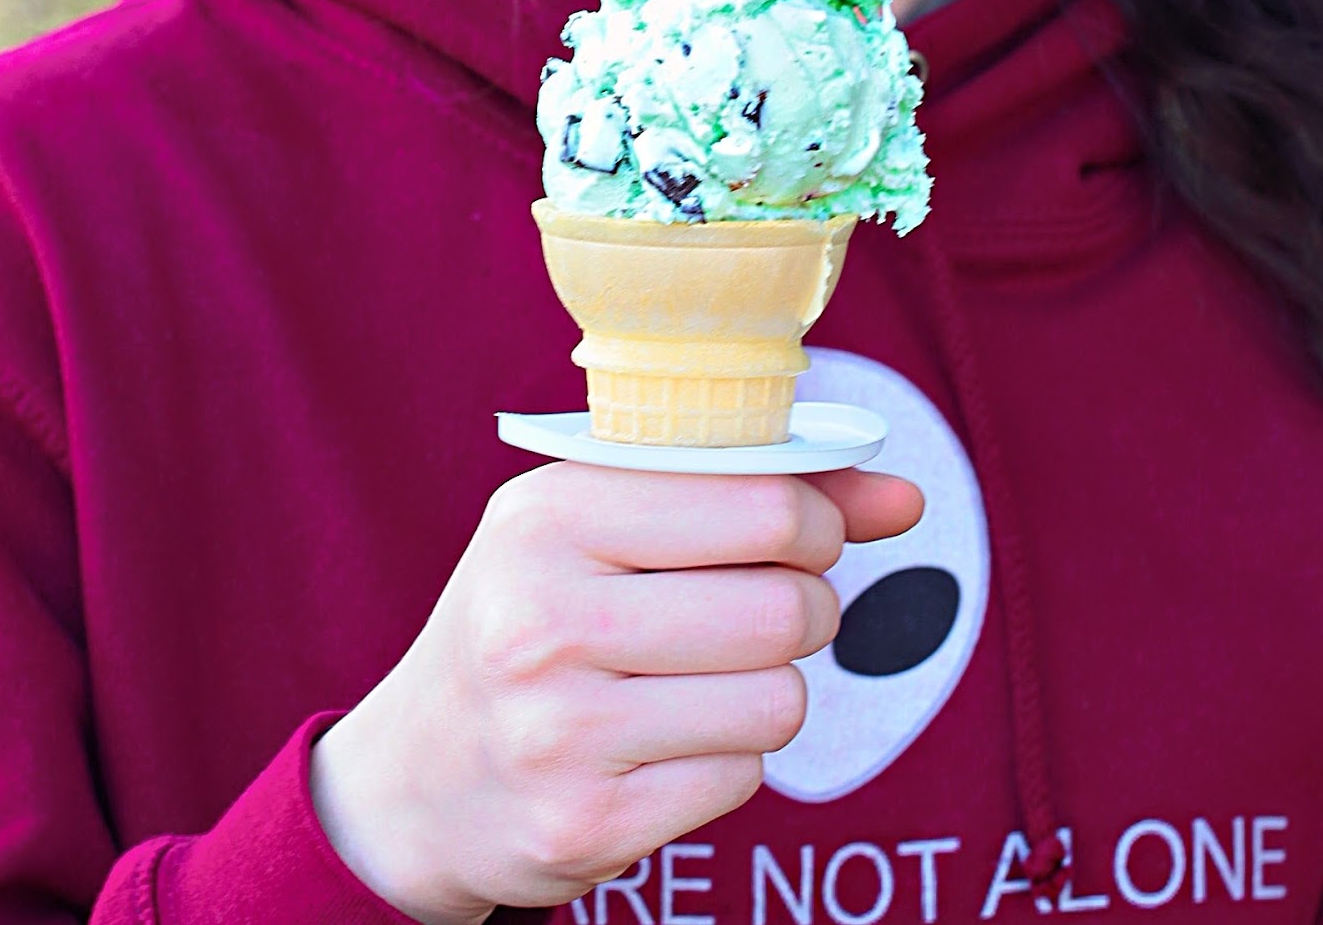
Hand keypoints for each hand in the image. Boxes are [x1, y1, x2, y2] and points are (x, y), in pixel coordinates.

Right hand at [310, 462, 923, 924]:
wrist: (416, 778)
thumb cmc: (535, 617)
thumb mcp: (607, 523)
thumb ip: (758, 496)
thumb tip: (905, 497)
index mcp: (549, 515)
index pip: (761, 506)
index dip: (817, 521)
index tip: (802, 535)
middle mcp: (543, 618)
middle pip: (786, 609)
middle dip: (808, 609)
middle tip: (771, 610)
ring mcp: (560, 731)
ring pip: (778, 701)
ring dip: (771, 690)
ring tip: (711, 678)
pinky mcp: (585, 824)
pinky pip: (744, 779)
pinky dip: (733, 759)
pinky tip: (671, 741)